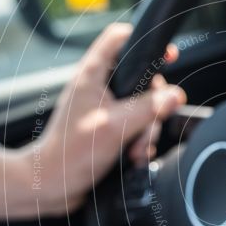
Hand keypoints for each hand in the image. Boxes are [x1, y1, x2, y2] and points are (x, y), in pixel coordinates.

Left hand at [0, 23, 185, 218]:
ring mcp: (104, 110)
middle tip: (148, 124)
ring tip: (135, 150)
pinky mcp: (108, 131)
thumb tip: (175, 96)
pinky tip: (133, 157)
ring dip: (147, 131)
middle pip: (141, 79)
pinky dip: (140, 143)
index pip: (119, 39)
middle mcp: (98, 89)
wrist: (50, 186)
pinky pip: (136, 129)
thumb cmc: (70, 155)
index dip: (145, 42)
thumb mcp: (115, 128)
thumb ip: (148, 109)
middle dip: (153, 105)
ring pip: (143, 108)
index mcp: (92, 75)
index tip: (167, 56)